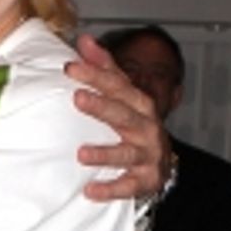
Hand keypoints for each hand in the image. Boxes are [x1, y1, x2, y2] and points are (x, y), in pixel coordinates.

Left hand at [67, 32, 169, 201]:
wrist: (160, 162)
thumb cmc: (136, 125)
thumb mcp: (123, 96)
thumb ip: (105, 69)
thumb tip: (84, 40)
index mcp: (139, 104)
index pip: (117, 86)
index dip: (95, 76)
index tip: (70, 68)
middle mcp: (146, 127)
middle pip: (124, 115)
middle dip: (102, 107)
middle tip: (78, 98)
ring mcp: (147, 155)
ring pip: (127, 153)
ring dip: (105, 153)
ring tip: (81, 153)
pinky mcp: (145, 180)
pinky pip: (128, 186)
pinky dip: (110, 189)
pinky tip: (90, 190)